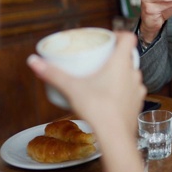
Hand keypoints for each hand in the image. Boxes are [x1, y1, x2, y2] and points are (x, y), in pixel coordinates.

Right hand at [27, 32, 145, 135]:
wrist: (115, 137)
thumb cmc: (98, 109)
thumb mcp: (72, 88)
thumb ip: (53, 73)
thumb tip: (33, 61)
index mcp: (121, 63)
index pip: (128, 38)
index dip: (120, 35)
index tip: (109, 39)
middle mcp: (133, 74)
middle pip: (128, 57)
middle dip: (115, 57)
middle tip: (100, 60)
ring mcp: (137, 90)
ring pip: (131, 75)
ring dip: (121, 74)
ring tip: (104, 79)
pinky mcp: (137, 104)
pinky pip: (131, 92)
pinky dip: (123, 91)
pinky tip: (111, 97)